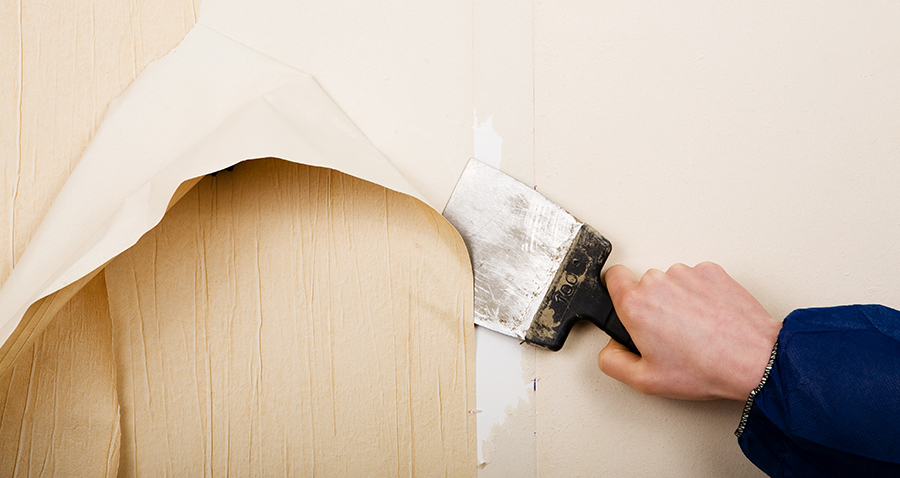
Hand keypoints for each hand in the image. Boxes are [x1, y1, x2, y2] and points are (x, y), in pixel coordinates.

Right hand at [598, 262, 780, 400]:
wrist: (754, 359)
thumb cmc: (706, 368)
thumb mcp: (645, 381)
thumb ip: (612, 362)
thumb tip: (610, 349)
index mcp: (635, 304)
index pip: (612, 277)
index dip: (616, 291)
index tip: (626, 305)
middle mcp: (658, 281)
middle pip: (644, 284)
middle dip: (652, 305)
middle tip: (669, 334)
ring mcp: (686, 273)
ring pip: (671, 282)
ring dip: (677, 299)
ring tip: (695, 329)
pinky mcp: (712, 271)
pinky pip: (696, 279)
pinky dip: (700, 295)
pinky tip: (709, 319)